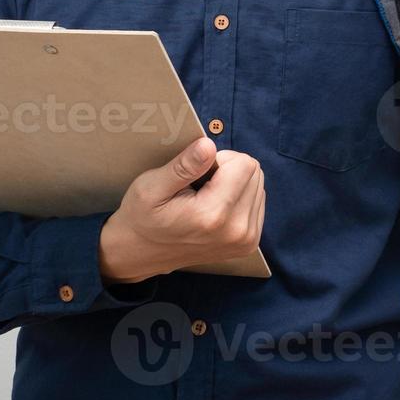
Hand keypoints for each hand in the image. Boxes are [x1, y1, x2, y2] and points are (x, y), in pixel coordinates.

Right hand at [98, 137, 264, 284]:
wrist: (141, 253)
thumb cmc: (143, 216)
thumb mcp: (151, 187)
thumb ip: (183, 166)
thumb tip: (208, 146)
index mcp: (213, 215)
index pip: (244, 164)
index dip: (219, 159)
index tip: (197, 172)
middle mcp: (237, 231)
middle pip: (255, 172)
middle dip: (229, 170)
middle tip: (200, 185)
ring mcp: (246, 240)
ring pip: (258, 185)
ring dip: (234, 183)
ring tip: (205, 198)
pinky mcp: (249, 244)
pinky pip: (257, 201)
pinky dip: (238, 197)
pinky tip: (215, 207)